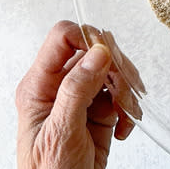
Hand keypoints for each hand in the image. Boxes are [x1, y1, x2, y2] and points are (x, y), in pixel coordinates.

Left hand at [16, 21, 134, 168]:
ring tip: (126, 114)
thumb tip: (97, 52)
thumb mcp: (61, 131)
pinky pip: (121, 96)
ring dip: (126, 91)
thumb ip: (78, 89)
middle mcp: (60, 87)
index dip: (87, 38)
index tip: (108, 55)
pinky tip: (123, 128)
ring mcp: (81, 99)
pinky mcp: (99, 112)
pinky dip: (129, 110)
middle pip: (95, 52)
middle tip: (124, 91)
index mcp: (40, 85)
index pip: (63, 38)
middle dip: (116, 69)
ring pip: (112, 73)